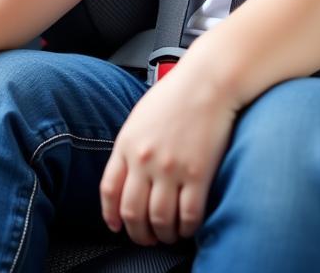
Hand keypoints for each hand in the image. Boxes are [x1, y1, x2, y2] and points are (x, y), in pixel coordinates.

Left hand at [99, 62, 237, 245]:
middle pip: (132, 212)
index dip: (111, 215)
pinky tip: (189, 227)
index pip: (110, 191)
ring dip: (163, 235)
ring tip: (169, 235)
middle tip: (147, 238)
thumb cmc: (178, 92)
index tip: (117, 226)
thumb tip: (130, 172)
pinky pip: (188, 215)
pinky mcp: (198, 174)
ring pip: (159, 220)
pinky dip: (187, 228)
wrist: (209, 80)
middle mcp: (145, 159)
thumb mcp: (141, 116)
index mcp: (127, 144)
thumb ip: (132, 145)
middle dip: (138, 233)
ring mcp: (170, 168)